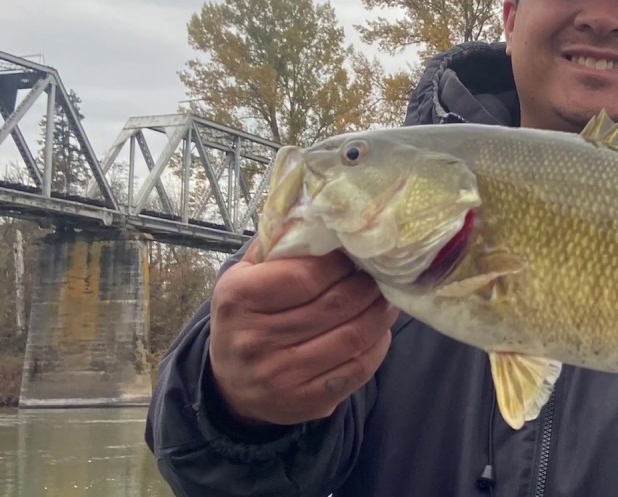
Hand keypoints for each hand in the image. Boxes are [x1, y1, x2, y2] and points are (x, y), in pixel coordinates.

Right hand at [208, 240, 399, 425]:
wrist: (230, 385)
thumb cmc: (246, 318)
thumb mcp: (243, 278)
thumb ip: (277, 247)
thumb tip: (320, 215)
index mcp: (238, 300)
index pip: (305, 276)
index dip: (340, 263)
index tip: (355, 254)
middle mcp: (255, 340)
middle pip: (335, 306)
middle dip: (368, 285)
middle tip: (382, 273)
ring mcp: (281, 375)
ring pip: (352, 337)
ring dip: (380, 314)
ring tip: (387, 297)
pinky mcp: (305, 403)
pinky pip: (357, 370)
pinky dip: (378, 346)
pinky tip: (380, 330)